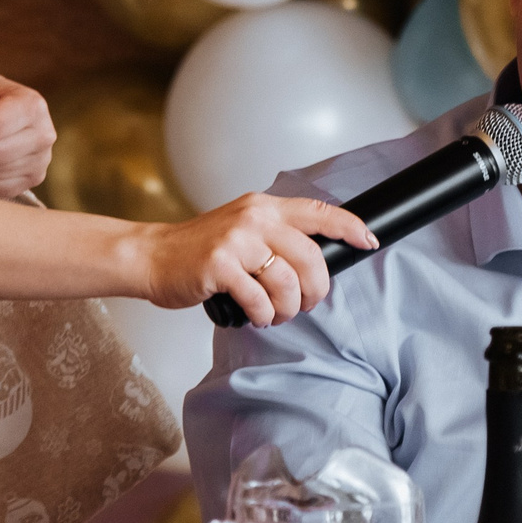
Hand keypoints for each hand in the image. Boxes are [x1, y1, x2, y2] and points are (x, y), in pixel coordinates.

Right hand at [130, 194, 375, 325]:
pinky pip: (259, 299)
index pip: (319, 212)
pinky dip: (262, 315)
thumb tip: (314, 263)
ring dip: (288, 307)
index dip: (350, 227)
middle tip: (307, 303)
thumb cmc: (199, 250)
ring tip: (276, 313)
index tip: (369, 242)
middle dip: (316, 288)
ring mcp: (236, 240)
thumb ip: (274, 235)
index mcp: (264, 207)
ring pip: (287, 281)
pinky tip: (254, 315)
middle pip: (311, 256)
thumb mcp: (242, 228)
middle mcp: (253, 218)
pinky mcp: (219, 266)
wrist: (152, 256)